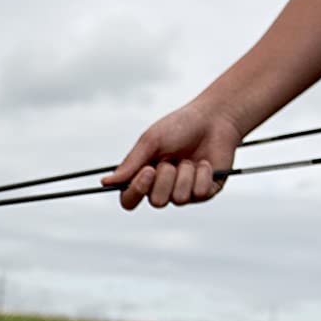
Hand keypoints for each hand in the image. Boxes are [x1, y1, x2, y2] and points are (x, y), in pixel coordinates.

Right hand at [104, 100, 241, 210]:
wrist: (214, 119)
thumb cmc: (180, 126)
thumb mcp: (151, 141)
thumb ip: (131, 163)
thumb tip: (105, 182)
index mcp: (144, 177)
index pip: (129, 200)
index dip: (136, 191)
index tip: (148, 171)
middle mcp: (163, 189)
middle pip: (156, 202)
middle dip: (166, 178)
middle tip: (172, 160)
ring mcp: (184, 193)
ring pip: (179, 199)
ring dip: (185, 174)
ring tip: (189, 159)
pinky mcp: (205, 192)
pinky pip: (199, 194)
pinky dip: (203, 174)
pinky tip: (205, 163)